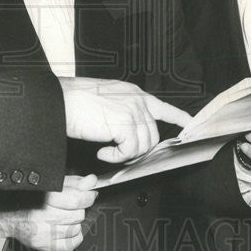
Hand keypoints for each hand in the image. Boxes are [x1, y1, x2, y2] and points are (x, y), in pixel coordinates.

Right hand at [0, 175, 97, 250]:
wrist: (5, 214)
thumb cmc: (29, 196)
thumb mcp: (51, 184)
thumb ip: (74, 183)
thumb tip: (92, 182)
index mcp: (46, 197)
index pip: (78, 199)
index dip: (88, 196)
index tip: (89, 194)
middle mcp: (44, 215)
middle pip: (78, 214)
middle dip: (79, 208)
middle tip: (72, 205)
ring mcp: (43, 232)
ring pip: (76, 229)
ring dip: (75, 222)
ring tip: (65, 215)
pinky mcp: (43, 245)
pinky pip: (70, 244)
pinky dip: (74, 236)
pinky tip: (67, 228)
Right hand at [58, 77, 190, 162]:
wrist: (61, 102)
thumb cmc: (75, 101)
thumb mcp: (106, 100)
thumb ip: (123, 110)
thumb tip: (129, 131)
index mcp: (133, 93)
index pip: (162, 107)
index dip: (178, 117)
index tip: (190, 124)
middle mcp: (137, 100)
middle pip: (152, 135)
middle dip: (138, 149)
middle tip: (118, 153)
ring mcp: (133, 111)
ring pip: (143, 145)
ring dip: (125, 154)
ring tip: (106, 151)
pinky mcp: (125, 125)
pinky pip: (130, 151)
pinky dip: (117, 157)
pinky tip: (102, 153)